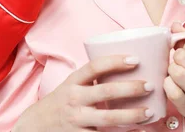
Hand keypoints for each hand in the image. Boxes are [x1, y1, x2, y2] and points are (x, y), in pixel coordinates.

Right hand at [14, 55, 152, 131]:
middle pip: (106, 92)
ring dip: (132, 115)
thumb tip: (126, 67)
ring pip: (109, 118)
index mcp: (73, 82)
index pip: (94, 67)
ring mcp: (77, 120)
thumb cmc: (60, 102)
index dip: (114, 61)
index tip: (135, 59)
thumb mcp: (70, 86)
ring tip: (149, 112)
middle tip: (149, 85)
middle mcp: (74, 99)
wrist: (35, 126)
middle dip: (130, 88)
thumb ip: (91, 80)